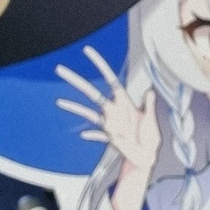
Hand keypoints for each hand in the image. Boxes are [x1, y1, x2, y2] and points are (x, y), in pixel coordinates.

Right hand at [55, 45, 160, 174]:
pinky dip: (91, 135)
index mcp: (124, 102)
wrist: (146, 156)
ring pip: (88, 112)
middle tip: (60, 70)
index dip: (100, 65)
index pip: (110, 79)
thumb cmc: (150, 137)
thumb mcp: (151, 118)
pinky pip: (96, 134)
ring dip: (74, 107)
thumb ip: (149, 105)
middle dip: (77, 81)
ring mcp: (108, 123)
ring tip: (59, 102)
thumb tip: (150, 90)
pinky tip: (84, 135)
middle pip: (92, 93)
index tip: (87, 52)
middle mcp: (113, 110)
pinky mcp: (107, 136)